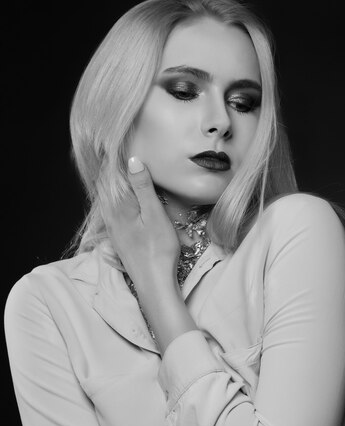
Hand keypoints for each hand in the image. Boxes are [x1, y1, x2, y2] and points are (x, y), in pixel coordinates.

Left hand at [103, 156, 179, 285]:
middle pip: (107, 187)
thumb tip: (132, 160)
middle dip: (113, 170)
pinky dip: (121, 200)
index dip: (111, 158)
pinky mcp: (120, 238)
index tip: (115, 142)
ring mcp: (114, 228)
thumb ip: (142, 187)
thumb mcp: (154, 214)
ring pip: (111, 200)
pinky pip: (115, 212)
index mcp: (117, 207)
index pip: (108, 175)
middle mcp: (110, 216)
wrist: (154, 283)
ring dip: (118, 186)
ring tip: (126, 171)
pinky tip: (129, 200)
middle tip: (120, 151)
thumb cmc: (157, 250)